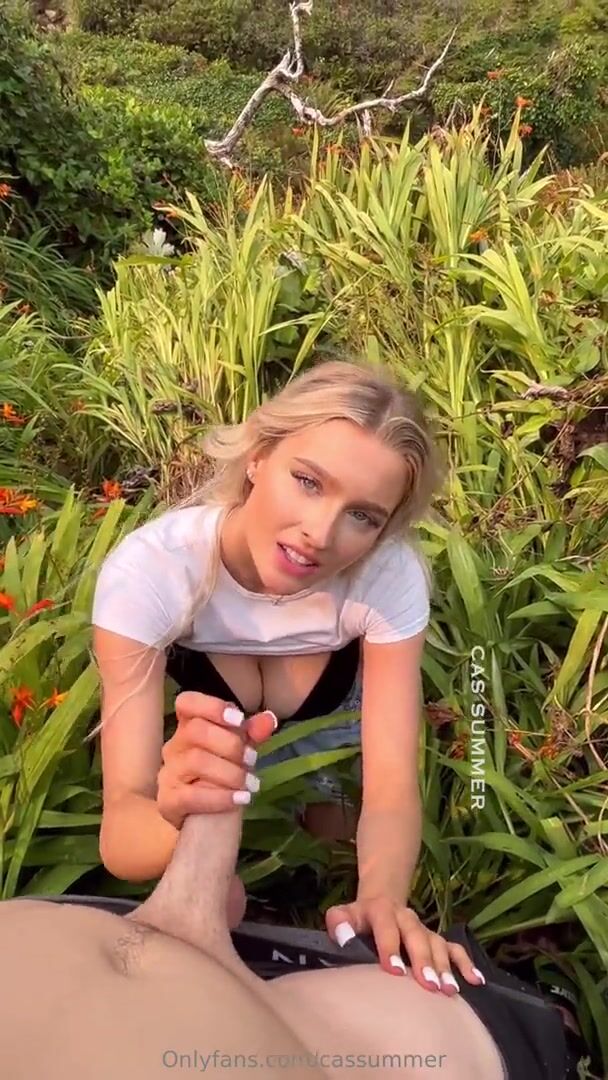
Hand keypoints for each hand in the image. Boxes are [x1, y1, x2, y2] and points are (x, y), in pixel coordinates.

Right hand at [157, 691, 276, 829]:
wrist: (204, 819)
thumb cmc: (220, 776)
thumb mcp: (238, 751)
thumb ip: (251, 734)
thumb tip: (269, 719)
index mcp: (189, 727)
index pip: (187, 703)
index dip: (212, 707)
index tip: (239, 720)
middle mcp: (174, 747)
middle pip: (196, 731)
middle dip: (231, 744)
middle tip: (253, 759)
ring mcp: (168, 774)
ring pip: (196, 761)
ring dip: (230, 772)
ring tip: (251, 783)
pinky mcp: (167, 801)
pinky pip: (191, 796)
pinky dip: (220, 797)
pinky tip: (241, 800)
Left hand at [325, 898, 485, 995]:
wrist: (381, 901)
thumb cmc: (358, 919)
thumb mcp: (343, 914)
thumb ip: (340, 923)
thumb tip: (344, 938)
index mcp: (381, 910)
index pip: (386, 926)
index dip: (390, 947)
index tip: (394, 971)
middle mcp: (406, 917)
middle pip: (416, 936)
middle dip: (423, 961)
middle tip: (429, 986)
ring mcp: (423, 928)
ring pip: (437, 943)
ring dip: (444, 966)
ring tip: (450, 991)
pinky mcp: (435, 937)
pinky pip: (454, 948)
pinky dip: (465, 963)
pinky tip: (476, 981)